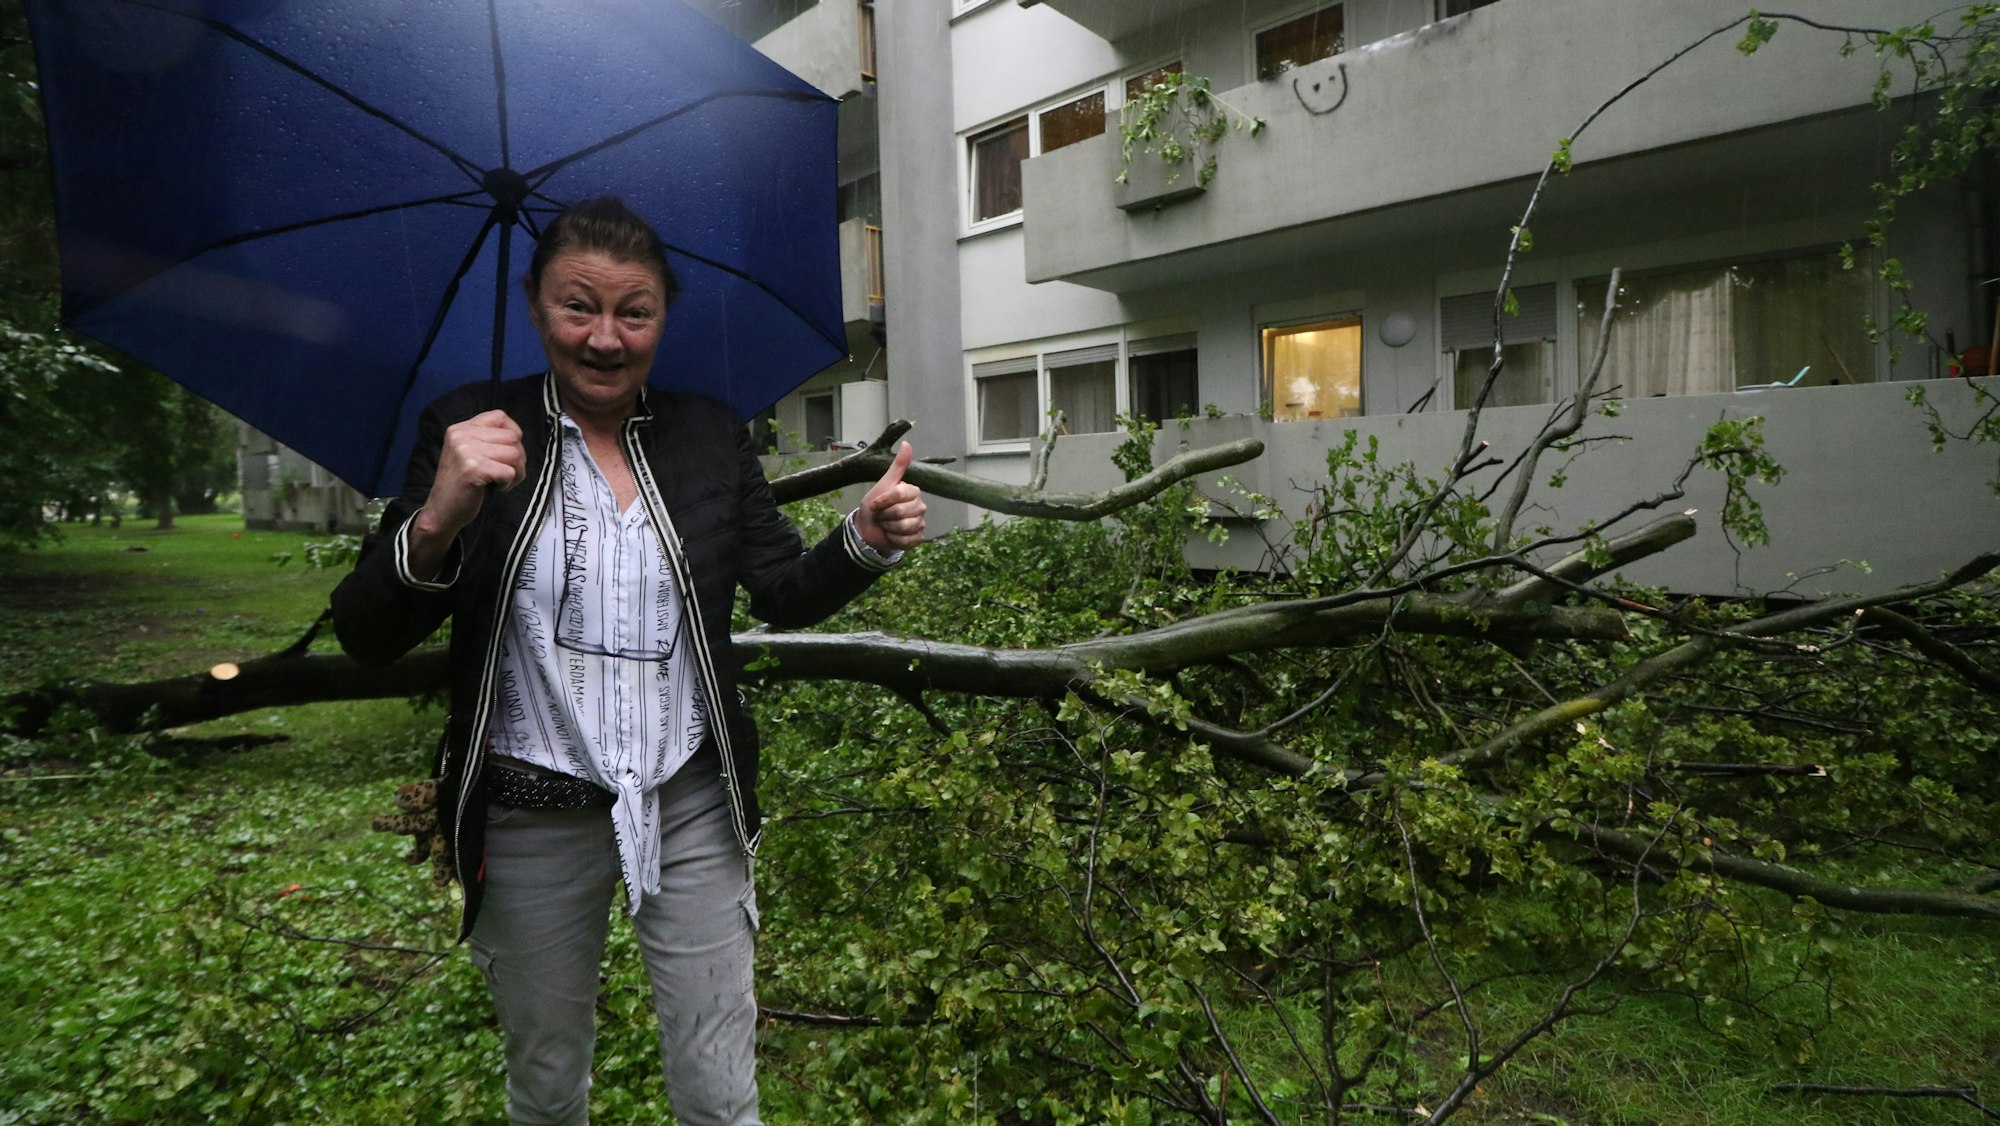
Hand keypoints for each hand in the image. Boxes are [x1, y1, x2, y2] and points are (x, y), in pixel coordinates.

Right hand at [409, 411, 523, 565]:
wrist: (441, 511)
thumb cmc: (461, 484)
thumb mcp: (468, 453)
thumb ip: (486, 439)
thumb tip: (517, 435)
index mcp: (460, 429)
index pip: (500, 416)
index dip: (513, 433)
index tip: (508, 451)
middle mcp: (461, 435)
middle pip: (512, 437)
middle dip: (518, 458)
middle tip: (504, 473)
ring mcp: (466, 451)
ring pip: (515, 454)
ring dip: (515, 472)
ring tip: (499, 481)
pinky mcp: (474, 469)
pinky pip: (510, 472)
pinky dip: (507, 484)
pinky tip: (494, 489)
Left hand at [856, 441, 925, 552]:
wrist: (868, 527)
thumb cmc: (875, 504)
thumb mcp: (883, 483)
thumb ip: (898, 466)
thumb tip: (907, 443)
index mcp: (913, 491)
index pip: (900, 494)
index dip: (883, 501)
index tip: (874, 504)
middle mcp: (920, 506)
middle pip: (902, 512)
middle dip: (884, 515)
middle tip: (880, 514)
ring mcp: (920, 522)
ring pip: (904, 527)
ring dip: (888, 527)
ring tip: (884, 524)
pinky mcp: (917, 538)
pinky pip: (907, 540)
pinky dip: (893, 538)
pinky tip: (890, 534)